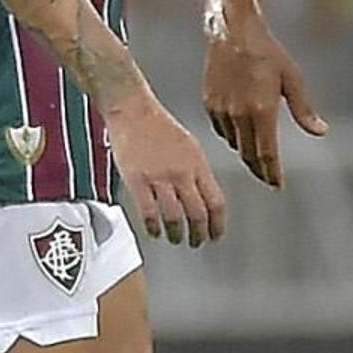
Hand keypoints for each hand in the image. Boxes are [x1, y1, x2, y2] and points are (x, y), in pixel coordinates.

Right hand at [114, 98, 227, 246]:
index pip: (216, 202)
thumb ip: (198, 172)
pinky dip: (154, 227)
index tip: (216, 234)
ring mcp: (159, 178)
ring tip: (177, 239)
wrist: (134, 111)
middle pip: (198, 214)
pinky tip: (155, 232)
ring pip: (174, 217)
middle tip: (198, 242)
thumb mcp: (190, 147)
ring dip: (177, 234)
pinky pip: (148, 212)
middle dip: (200, 234)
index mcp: (198, 165)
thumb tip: (206, 195)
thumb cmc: (160, 126)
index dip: (218, 223)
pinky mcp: (136, 181)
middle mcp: (182, 173)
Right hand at [200, 17, 326, 189]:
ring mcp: (221, 110)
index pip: (267, 153)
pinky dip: (233, 137)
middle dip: (260, 169)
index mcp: (262, 110)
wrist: (232, 33)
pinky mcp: (209, 104)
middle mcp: (239, 114)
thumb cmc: (268, 53)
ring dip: (246, 153)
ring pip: (235, 143)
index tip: (277, 185)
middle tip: (269, 179)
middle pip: (249, 154)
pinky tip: (241, 135)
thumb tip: (321, 131)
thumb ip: (305, 110)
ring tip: (257, 158)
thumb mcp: (293, 79)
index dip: (272, 172)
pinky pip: (222, 130)